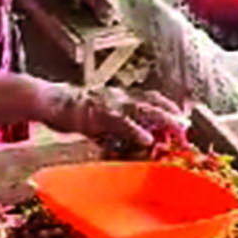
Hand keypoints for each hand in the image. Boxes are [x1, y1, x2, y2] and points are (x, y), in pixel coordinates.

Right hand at [50, 86, 187, 147]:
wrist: (51, 101)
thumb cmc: (72, 111)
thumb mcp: (99, 119)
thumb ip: (115, 129)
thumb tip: (127, 142)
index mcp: (120, 96)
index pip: (149, 97)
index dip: (167, 105)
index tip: (182, 115)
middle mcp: (119, 96)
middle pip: (151, 102)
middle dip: (171, 113)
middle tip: (186, 125)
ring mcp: (110, 103)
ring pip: (142, 109)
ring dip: (162, 118)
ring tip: (177, 128)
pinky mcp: (99, 114)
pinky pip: (121, 123)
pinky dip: (136, 131)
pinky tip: (147, 140)